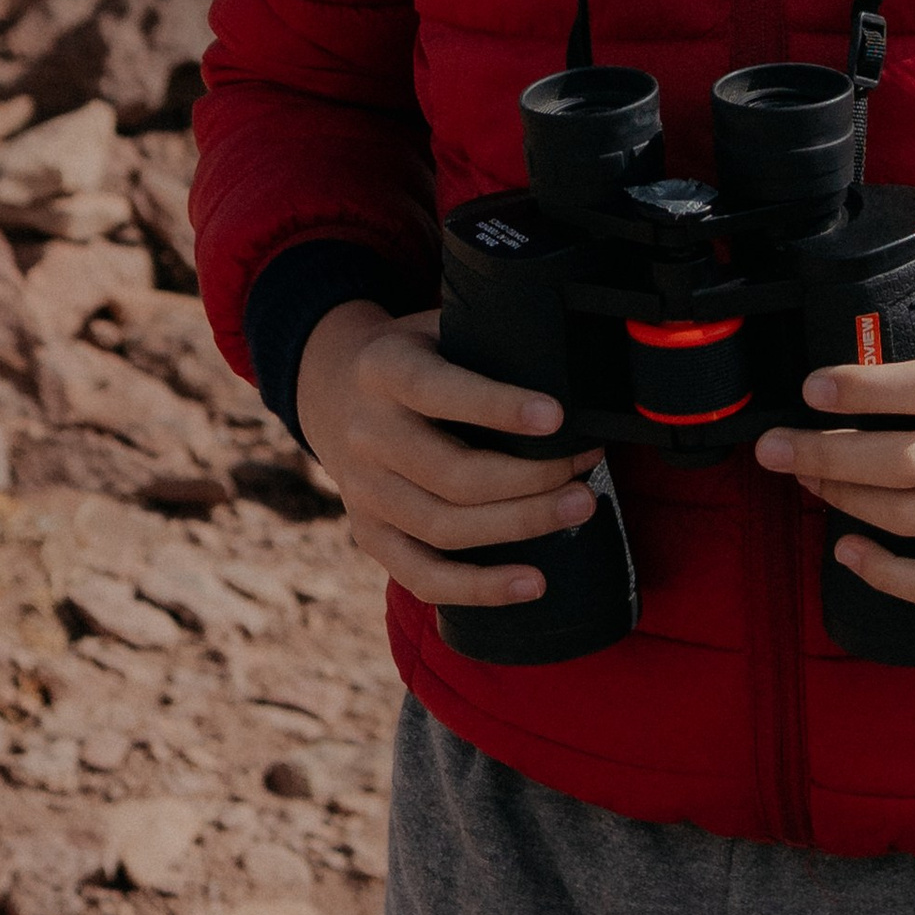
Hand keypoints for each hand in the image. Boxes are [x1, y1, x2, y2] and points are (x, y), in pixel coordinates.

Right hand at [294, 302, 596, 613]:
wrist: (329, 387)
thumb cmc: (414, 354)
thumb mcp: (434, 326)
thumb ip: (484, 340)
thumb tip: (570, 364)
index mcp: (383, 371)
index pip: (439, 391)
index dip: (497, 406)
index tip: (557, 416)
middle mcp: (366, 435)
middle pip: (451, 474)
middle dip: (530, 479)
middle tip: (585, 472)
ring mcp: (363, 493)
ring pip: (444, 527)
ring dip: (520, 525)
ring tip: (580, 508)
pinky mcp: (368, 536)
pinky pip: (422, 577)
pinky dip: (479, 588)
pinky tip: (534, 583)